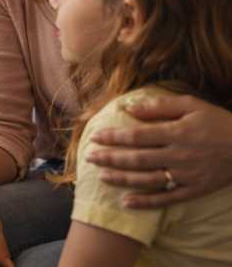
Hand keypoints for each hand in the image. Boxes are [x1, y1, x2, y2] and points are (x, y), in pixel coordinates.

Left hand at [86, 94, 231, 207]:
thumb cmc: (219, 122)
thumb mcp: (193, 105)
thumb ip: (161, 106)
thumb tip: (132, 108)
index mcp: (177, 132)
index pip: (137, 135)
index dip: (114, 137)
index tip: (95, 137)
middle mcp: (179, 155)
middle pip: (137, 158)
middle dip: (110, 158)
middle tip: (88, 157)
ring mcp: (187, 174)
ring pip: (148, 179)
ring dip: (122, 179)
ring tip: (101, 176)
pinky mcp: (195, 189)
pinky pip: (167, 198)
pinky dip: (147, 202)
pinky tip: (127, 201)